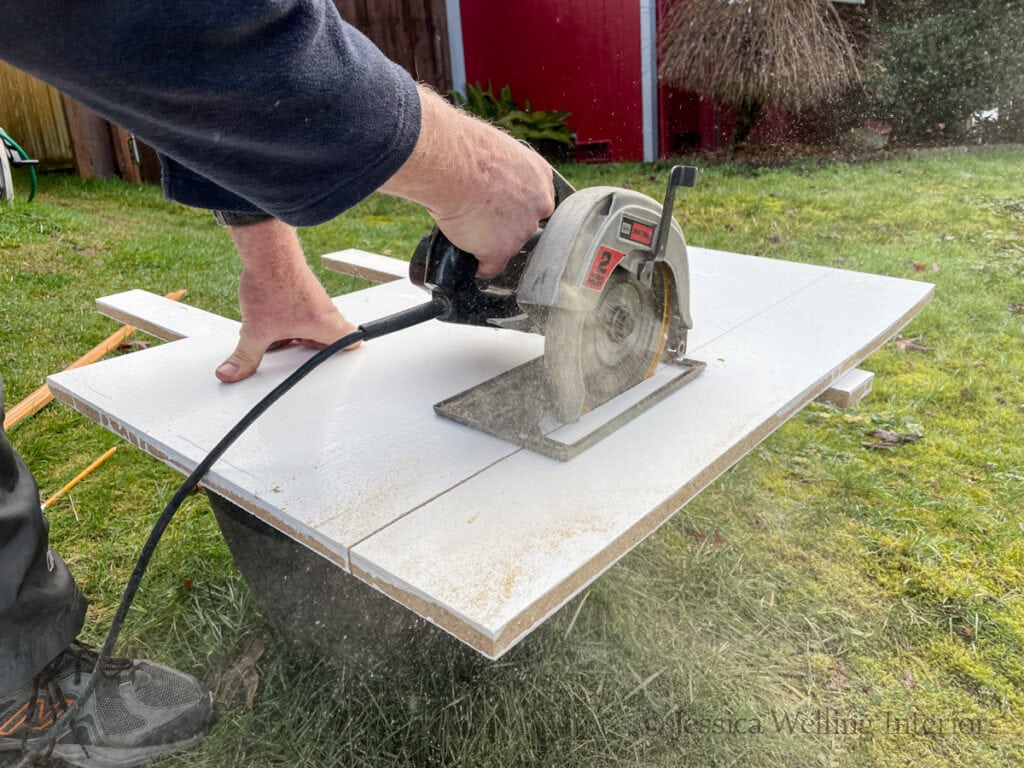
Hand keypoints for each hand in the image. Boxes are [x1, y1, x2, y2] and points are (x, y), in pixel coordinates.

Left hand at [215, 219, 359, 382]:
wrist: (267, 252)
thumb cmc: (274, 284)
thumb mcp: (257, 330)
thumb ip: (245, 356)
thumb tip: (232, 373)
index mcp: (327, 325)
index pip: (353, 342)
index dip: (348, 354)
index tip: (339, 362)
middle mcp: (326, 311)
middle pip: (330, 337)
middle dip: (312, 347)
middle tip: (298, 353)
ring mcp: (315, 299)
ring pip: (313, 323)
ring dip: (297, 332)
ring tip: (277, 335)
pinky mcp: (302, 290)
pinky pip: (300, 311)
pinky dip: (288, 318)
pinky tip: (270, 317)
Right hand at [380, 85, 554, 278]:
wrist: (452, 164)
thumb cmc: (464, 149)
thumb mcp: (495, 150)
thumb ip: (502, 171)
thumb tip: (490, 179)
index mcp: (539, 176)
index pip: (537, 201)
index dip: (517, 206)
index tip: (503, 207)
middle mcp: (538, 205)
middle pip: (527, 225)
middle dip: (507, 225)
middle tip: (483, 217)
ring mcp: (521, 230)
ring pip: (510, 246)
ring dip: (492, 243)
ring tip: (469, 230)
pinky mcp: (501, 250)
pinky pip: (491, 268)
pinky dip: (480, 266)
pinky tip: (472, 261)